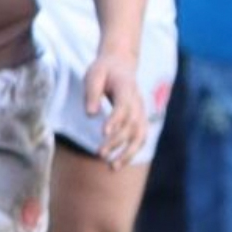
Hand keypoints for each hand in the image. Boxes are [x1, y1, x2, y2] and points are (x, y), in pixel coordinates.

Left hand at [82, 47, 146, 166]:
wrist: (121, 64)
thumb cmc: (103, 70)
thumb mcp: (93, 75)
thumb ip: (92, 93)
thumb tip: (91, 114)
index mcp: (126, 88)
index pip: (123, 106)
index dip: (115, 120)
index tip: (104, 133)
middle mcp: (137, 101)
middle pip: (131, 125)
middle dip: (117, 141)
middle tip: (99, 154)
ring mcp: (141, 111)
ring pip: (140, 135)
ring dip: (128, 153)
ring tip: (112, 167)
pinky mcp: (140, 119)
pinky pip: (140, 138)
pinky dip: (132, 152)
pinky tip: (118, 164)